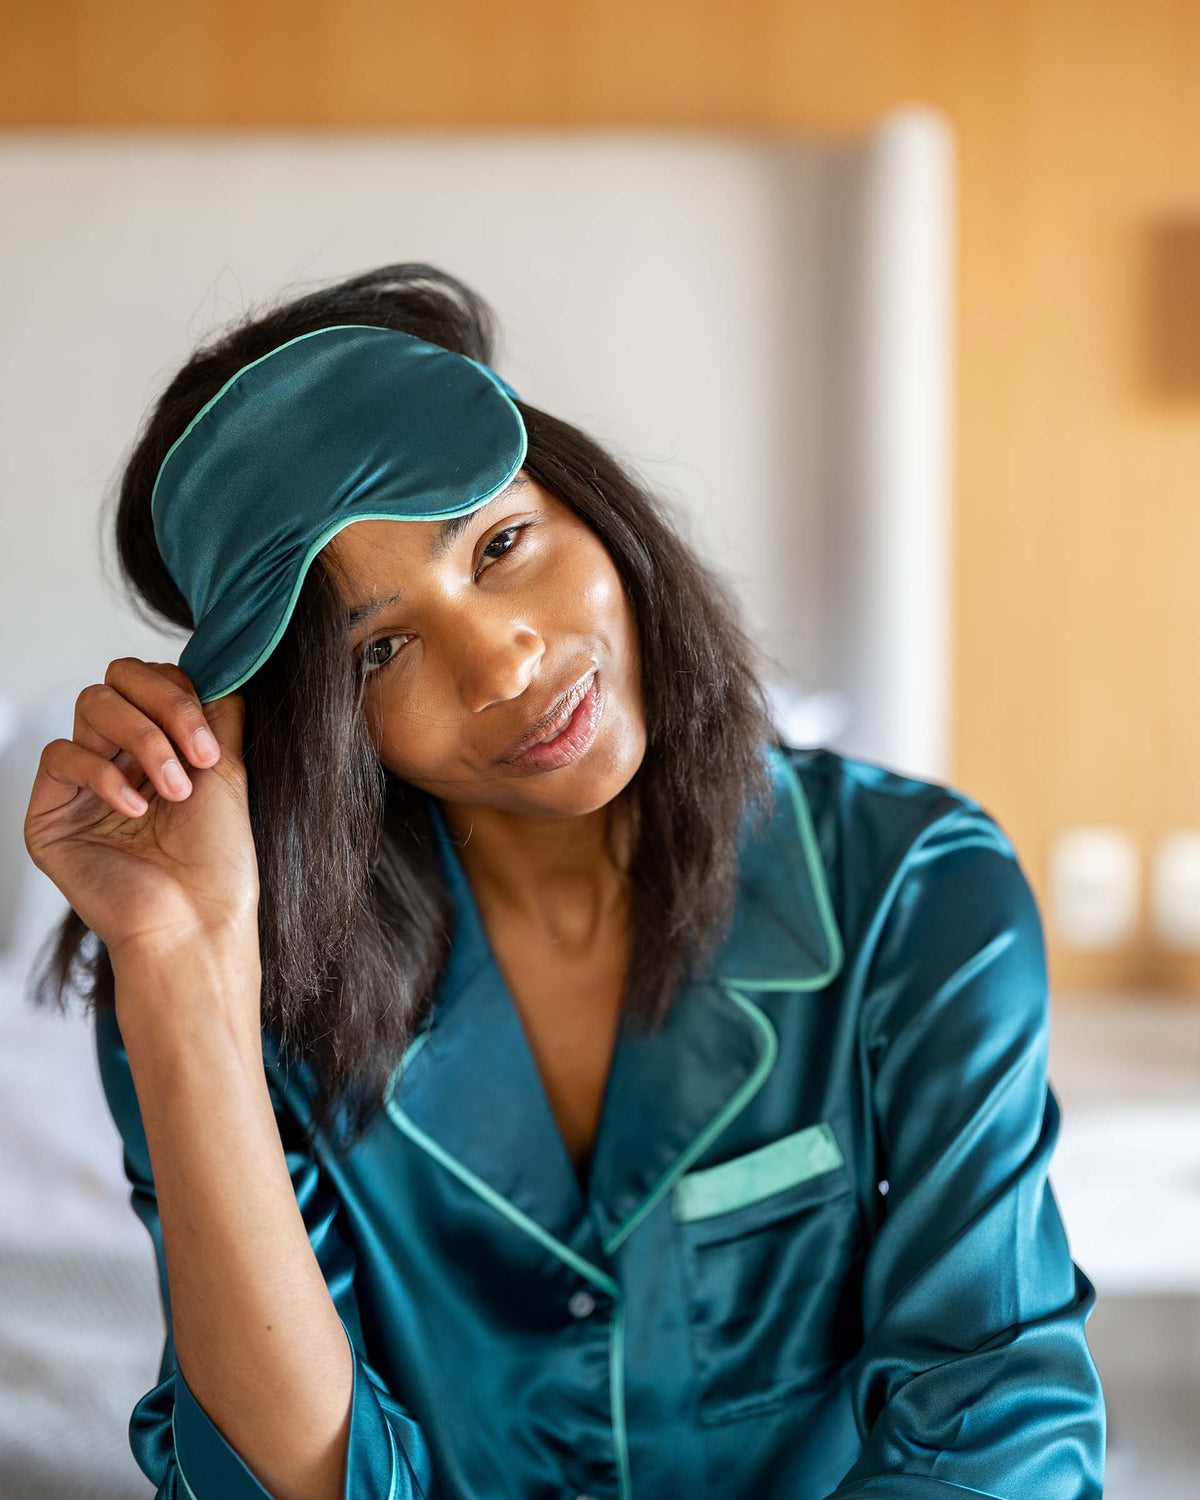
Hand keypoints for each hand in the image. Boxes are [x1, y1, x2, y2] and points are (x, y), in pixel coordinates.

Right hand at [23, 660, 260, 984]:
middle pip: (117, 681)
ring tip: (177, 790)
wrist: (197, 922)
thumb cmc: (218, 861)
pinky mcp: (50, 814)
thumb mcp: (228, 769)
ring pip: (92, 706)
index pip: (150, 680)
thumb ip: (216, 713)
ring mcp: (81, 785)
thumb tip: (221, 664)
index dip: (181, 694)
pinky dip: (104, 775)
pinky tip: (135, 809)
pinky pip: (61, 755)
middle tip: (199, 757)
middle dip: (165, 708)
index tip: (213, 744)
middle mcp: (117, 760)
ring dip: (145, 741)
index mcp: (158, 748)